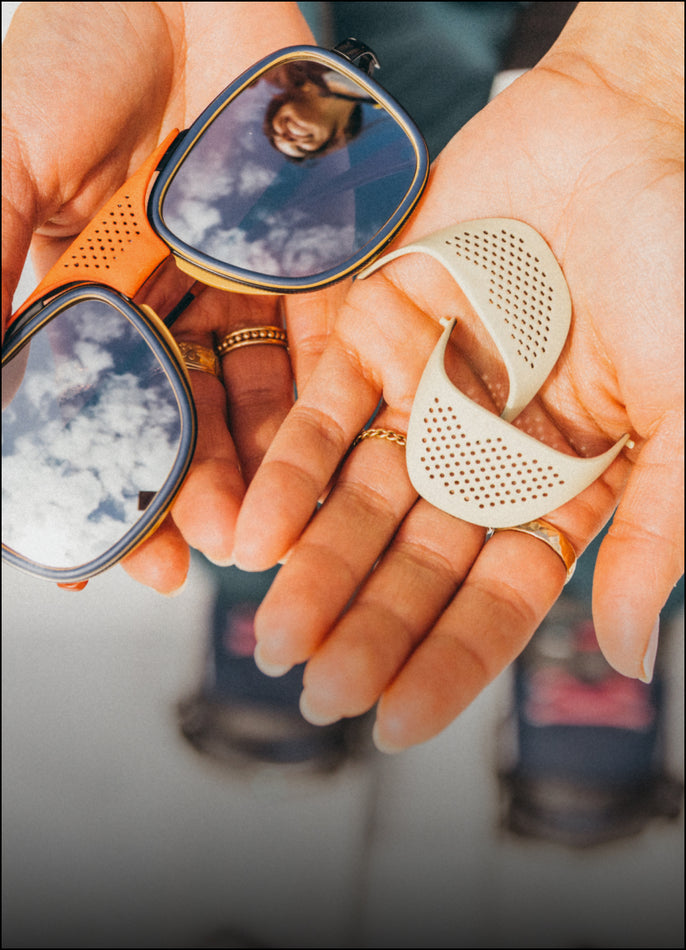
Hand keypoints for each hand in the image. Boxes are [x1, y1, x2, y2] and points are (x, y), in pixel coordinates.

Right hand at [2, 1, 323, 592]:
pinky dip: (317, 407)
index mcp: (90, 294)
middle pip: (180, 421)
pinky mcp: (316, 266)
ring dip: (253, 471)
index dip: (99, 479)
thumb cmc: (78, 57)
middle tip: (195, 559)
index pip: (95, 410)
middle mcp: (168, 306)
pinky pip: (320, 348)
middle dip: (187, 492)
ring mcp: (242, 291)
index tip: (103, 554)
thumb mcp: (6, 170)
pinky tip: (312, 467)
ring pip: (251, 401)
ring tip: (256, 534)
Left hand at [232, 2, 683, 749]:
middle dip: (366, 628)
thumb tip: (624, 651)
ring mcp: (426, 396)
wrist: (633, 133)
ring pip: (359, 502)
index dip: (445, 663)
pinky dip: (290, 472)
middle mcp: (483, 454)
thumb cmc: (680, 266)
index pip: (495, 600)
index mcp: (560, 486)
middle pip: (415, 563)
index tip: (391, 725)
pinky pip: (325, 414)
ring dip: (316, 568)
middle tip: (315, 695)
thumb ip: (659, 530)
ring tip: (274, 636)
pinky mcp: (377, 332)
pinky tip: (256, 535)